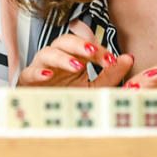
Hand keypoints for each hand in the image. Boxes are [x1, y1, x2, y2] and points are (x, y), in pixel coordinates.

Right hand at [19, 34, 133, 87]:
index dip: (97, 50)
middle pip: (64, 41)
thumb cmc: (69, 97)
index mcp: (72, 56)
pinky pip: (29, 73)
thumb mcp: (94, 87)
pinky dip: (38, 72)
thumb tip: (129, 57)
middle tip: (92, 51)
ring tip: (76, 65)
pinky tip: (48, 76)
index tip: (111, 60)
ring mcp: (41, 68)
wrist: (46, 115)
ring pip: (47, 53)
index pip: (85, 45)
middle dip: (79, 44)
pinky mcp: (27, 81)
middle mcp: (56, 58)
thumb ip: (110, 74)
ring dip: (62, 57)